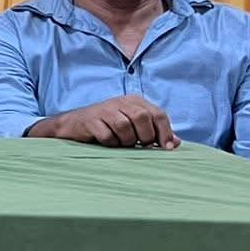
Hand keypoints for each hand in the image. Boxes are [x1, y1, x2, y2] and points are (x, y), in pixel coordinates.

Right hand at [34, 95, 177, 149]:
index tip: (166, 149)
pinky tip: (106, 142)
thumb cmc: (107, 126)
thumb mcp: (133, 126)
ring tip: (120, 143)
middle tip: (138, 145)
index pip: (158, 114)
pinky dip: (110, 143)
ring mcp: (105, 109)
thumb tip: (176, 143)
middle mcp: (121, 102)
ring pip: (125, 127)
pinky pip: (107, 135)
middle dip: (144, 137)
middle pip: (142, 118)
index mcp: (135, 101)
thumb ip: (154, 132)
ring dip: (125, 141)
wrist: (73, 125)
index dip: (165, 132)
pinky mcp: (91, 120)